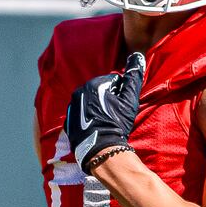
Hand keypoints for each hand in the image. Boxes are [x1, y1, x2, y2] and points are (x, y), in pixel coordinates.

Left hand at [64, 52, 145, 173]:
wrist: (100, 150)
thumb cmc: (116, 123)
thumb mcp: (129, 100)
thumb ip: (133, 76)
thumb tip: (137, 56)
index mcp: (92, 85)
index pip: (112, 81)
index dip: (121, 93)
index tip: (122, 106)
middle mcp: (78, 93)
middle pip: (100, 91)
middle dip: (108, 99)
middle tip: (116, 114)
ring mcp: (71, 108)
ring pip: (90, 102)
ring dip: (99, 107)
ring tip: (107, 121)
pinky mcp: (69, 121)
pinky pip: (82, 114)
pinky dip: (89, 117)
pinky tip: (97, 126)